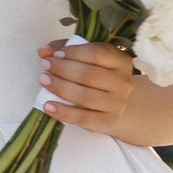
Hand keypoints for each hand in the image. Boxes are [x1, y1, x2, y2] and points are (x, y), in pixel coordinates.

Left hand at [39, 35, 172, 147]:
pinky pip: (82, 118)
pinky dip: (63, 111)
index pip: (97, 54)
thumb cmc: (106, 78)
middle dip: (62, 69)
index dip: (74, 52)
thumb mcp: (97, 62)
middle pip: (88, 75)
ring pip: (84, 96)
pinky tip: (47, 105)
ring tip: (43, 80)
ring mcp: (116, 104)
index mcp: (121, 62)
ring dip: (60, 87)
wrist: (130, 108)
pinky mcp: (106, 122)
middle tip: (44, 65)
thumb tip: (44, 50)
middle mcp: (122, 83)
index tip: (54, 52)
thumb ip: (72, 51)